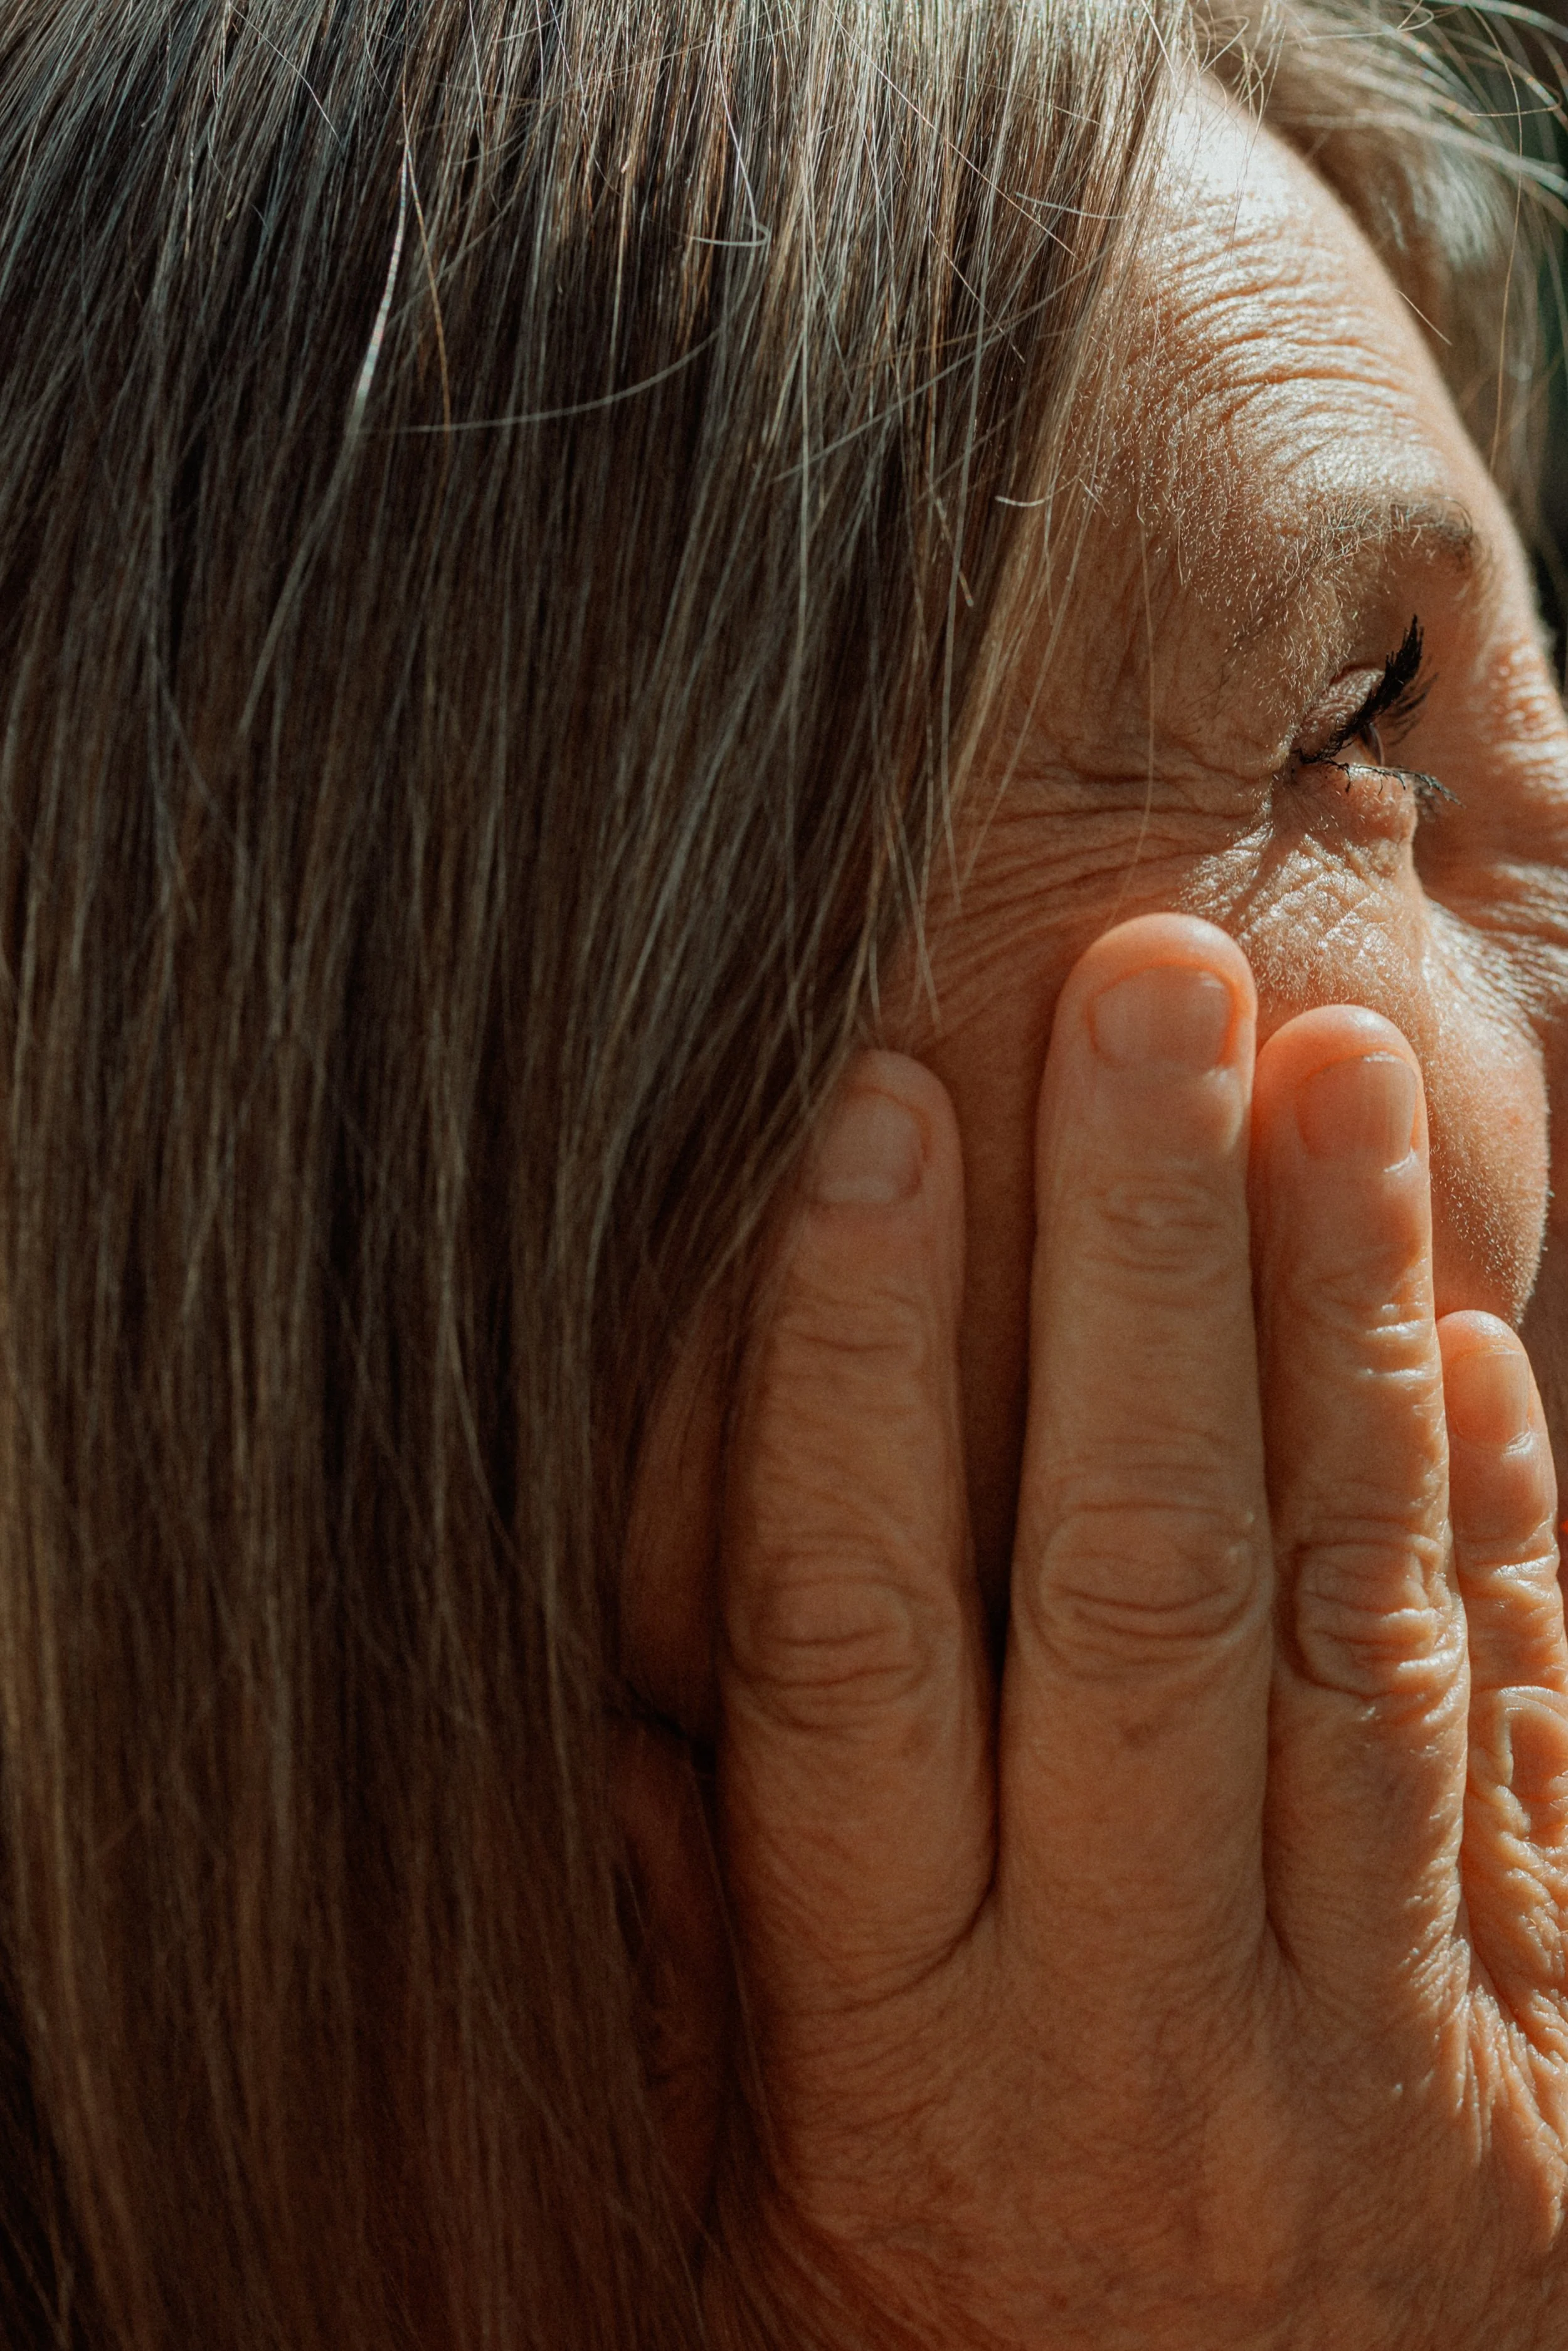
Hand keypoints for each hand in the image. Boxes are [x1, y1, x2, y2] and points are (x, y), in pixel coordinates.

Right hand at [703, 912, 1567, 2348]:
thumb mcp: (732, 2237)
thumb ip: (686, 1980)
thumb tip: (621, 1727)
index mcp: (899, 2053)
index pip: (856, 1641)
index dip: (853, 1368)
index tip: (873, 1132)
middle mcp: (1135, 2020)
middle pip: (1127, 1576)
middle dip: (1139, 1259)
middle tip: (1149, 986)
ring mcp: (1360, 2037)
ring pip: (1349, 1626)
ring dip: (1336, 1329)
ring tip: (1332, 1079)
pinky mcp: (1526, 2063)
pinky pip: (1519, 1766)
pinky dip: (1508, 1542)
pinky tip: (1484, 1345)